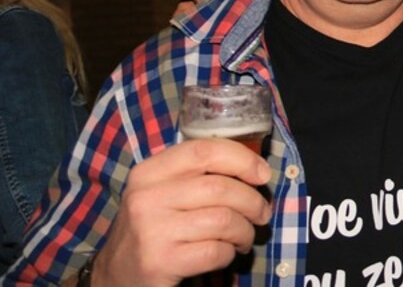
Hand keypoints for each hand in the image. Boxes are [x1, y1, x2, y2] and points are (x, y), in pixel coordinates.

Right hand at [91, 139, 271, 285]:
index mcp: (149, 172)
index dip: (242, 159)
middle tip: (261, 214)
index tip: (263, 174)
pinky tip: (225, 253)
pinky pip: (215, 251)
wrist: (118, 275)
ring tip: (244, 237)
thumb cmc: (155, 227)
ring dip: (245, 230)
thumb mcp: (164, 192)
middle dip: (252, 201)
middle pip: (220, 187)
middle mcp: (146, 197)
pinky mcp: (160, 262)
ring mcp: (152, 230)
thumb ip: (197, 175)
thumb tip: (256, 169)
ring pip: (223, 219)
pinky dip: (230, 253)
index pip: (203, 150)